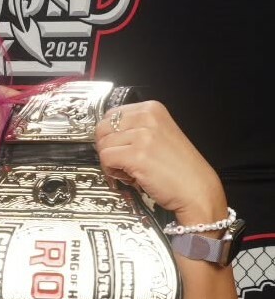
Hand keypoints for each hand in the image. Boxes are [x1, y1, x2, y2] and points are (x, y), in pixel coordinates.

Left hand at [95, 100, 226, 220]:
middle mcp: (147, 118)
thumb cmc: (180, 169)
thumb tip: (109, 136)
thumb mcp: (160, 136)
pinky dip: (110, 171)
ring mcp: (142, 135)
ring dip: (109, 162)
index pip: (111, 114)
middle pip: (103, 128)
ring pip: (103, 144)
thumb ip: (137, 130)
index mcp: (152, 109)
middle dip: (106, 147)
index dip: (109, 135)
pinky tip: (127, 177)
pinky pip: (106, 158)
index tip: (117, 148)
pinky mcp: (137, 155)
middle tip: (119, 162)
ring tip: (127, 171)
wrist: (196, 189)